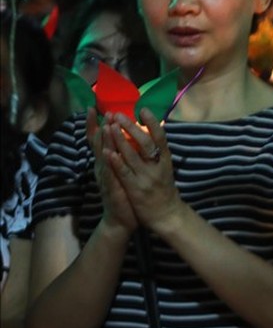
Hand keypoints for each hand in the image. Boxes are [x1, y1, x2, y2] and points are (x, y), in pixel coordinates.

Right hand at [87, 108, 136, 233]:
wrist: (121, 220)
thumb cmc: (124, 193)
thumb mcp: (121, 170)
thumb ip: (120, 155)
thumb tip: (122, 136)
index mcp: (106, 162)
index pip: (98, 140)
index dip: (95, 124)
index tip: (94, 107)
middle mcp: (102, 168)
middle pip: (97, 144)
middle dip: (98, 127)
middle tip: (99, 110)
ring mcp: (106, 178)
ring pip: (103, 156)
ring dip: (104, 140)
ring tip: (105, 125)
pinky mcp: (113, 188)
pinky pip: (110, 173)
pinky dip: (109, 163)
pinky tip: (108, 153)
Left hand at [105, 110, 185, 233]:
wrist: (167, 215)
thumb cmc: (164, 190)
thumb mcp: (165, 169)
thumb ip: (159, 154)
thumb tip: (154, 135)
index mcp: (165, 160)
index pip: (161, 137)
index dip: (152, 123)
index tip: (143, 109)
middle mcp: (157, 166)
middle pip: (145, 142)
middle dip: (131, 127)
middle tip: (119, 114)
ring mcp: (146, 177)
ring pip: (132, 155)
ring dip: (120, 139)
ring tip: (110, 125)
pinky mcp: (135, 188)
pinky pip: (124, 173)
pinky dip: (116, 162)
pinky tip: (108, 152)